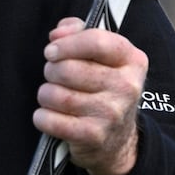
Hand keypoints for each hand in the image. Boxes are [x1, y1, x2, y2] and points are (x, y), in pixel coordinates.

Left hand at [34, 19, 149, 174]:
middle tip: (55, 77)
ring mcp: (111, 113)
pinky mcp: (93, 136)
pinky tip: (49, 116)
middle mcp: (127, 86)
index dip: (66, 44)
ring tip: (53, 97)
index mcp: (132, 60)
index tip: (51, 51)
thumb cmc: (103, 90)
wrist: (117, 141)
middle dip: (52, 71)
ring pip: (55, 94)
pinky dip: (42, 117)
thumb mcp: (102, 58)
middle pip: (68, 69)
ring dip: (46, 94)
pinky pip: (50, 120)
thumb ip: (80, 34)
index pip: (96, 41)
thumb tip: (58, 34)